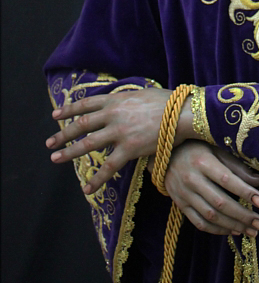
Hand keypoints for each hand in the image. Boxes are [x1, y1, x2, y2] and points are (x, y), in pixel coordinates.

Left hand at [46, 88, 172, 193]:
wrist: (184, 113)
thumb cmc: (169, 102)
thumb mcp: (143, 94)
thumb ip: (127, 101)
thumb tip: (120, 104)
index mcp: (117, 100)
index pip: (86, 104)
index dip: (69, 110)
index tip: (55, 115)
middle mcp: (114, 114)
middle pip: (81, 124)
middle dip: (63, 134)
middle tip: (49, 143)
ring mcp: (120, 132)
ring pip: (88, 144)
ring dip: (69, 152)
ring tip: (55, 159)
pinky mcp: (130, 148)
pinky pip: (109, 166)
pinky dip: (96, 179)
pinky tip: (87, 188)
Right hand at [164, 140, 258, 237]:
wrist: (166, 155)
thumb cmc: (198, 149)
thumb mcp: (217, 149)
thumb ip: (237, 166)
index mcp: (203, 161)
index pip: (227, 180)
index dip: (245, 192)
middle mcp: (192, 179)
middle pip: (220, 202)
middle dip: (242, 215)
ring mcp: (184, 194)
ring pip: (211, 216)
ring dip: (233, 226)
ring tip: (251, 231)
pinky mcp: (180, 205)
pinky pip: (199, 222)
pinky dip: (217, 230)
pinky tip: (232, 231)